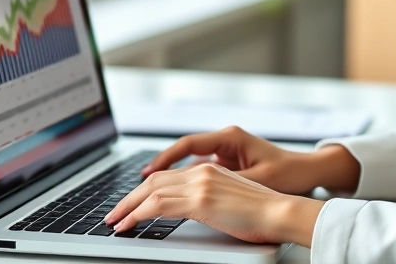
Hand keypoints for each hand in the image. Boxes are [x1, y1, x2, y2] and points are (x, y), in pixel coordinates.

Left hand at [104, 163, 323, 245]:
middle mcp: (202, 171)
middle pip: (154, 180)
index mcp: (210, 170)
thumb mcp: (232, 199)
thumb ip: (211, 199)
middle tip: (115, 212)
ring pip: (150, 191)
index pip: (168, 176)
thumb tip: (197, 210)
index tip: (132, 202)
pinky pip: (157, 206)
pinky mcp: (200, 200)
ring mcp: (200, 184)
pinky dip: (136, 215)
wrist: (281, 212)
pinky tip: (127, 225)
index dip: (146, 189)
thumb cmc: (264, 212)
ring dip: (127, 207)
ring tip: (115, 221)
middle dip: (129, 197)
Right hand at [139, 126, 322, 194]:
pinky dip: (184, 180)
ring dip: (170, 176)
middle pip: (182, 152)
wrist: (309, 172)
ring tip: (147, 191)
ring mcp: (227, 152)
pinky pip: (199, 170)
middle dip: (159, 169)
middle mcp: (225, 140)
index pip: (188, 144)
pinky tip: (171, 194)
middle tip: (138, 185)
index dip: (165, 159)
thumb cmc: (288, 172)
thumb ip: (229, 181)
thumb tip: (202, 189)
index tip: (148, 174)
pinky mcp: (229, 164)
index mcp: (230, 137)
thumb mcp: (257, 178)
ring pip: (189, 162)